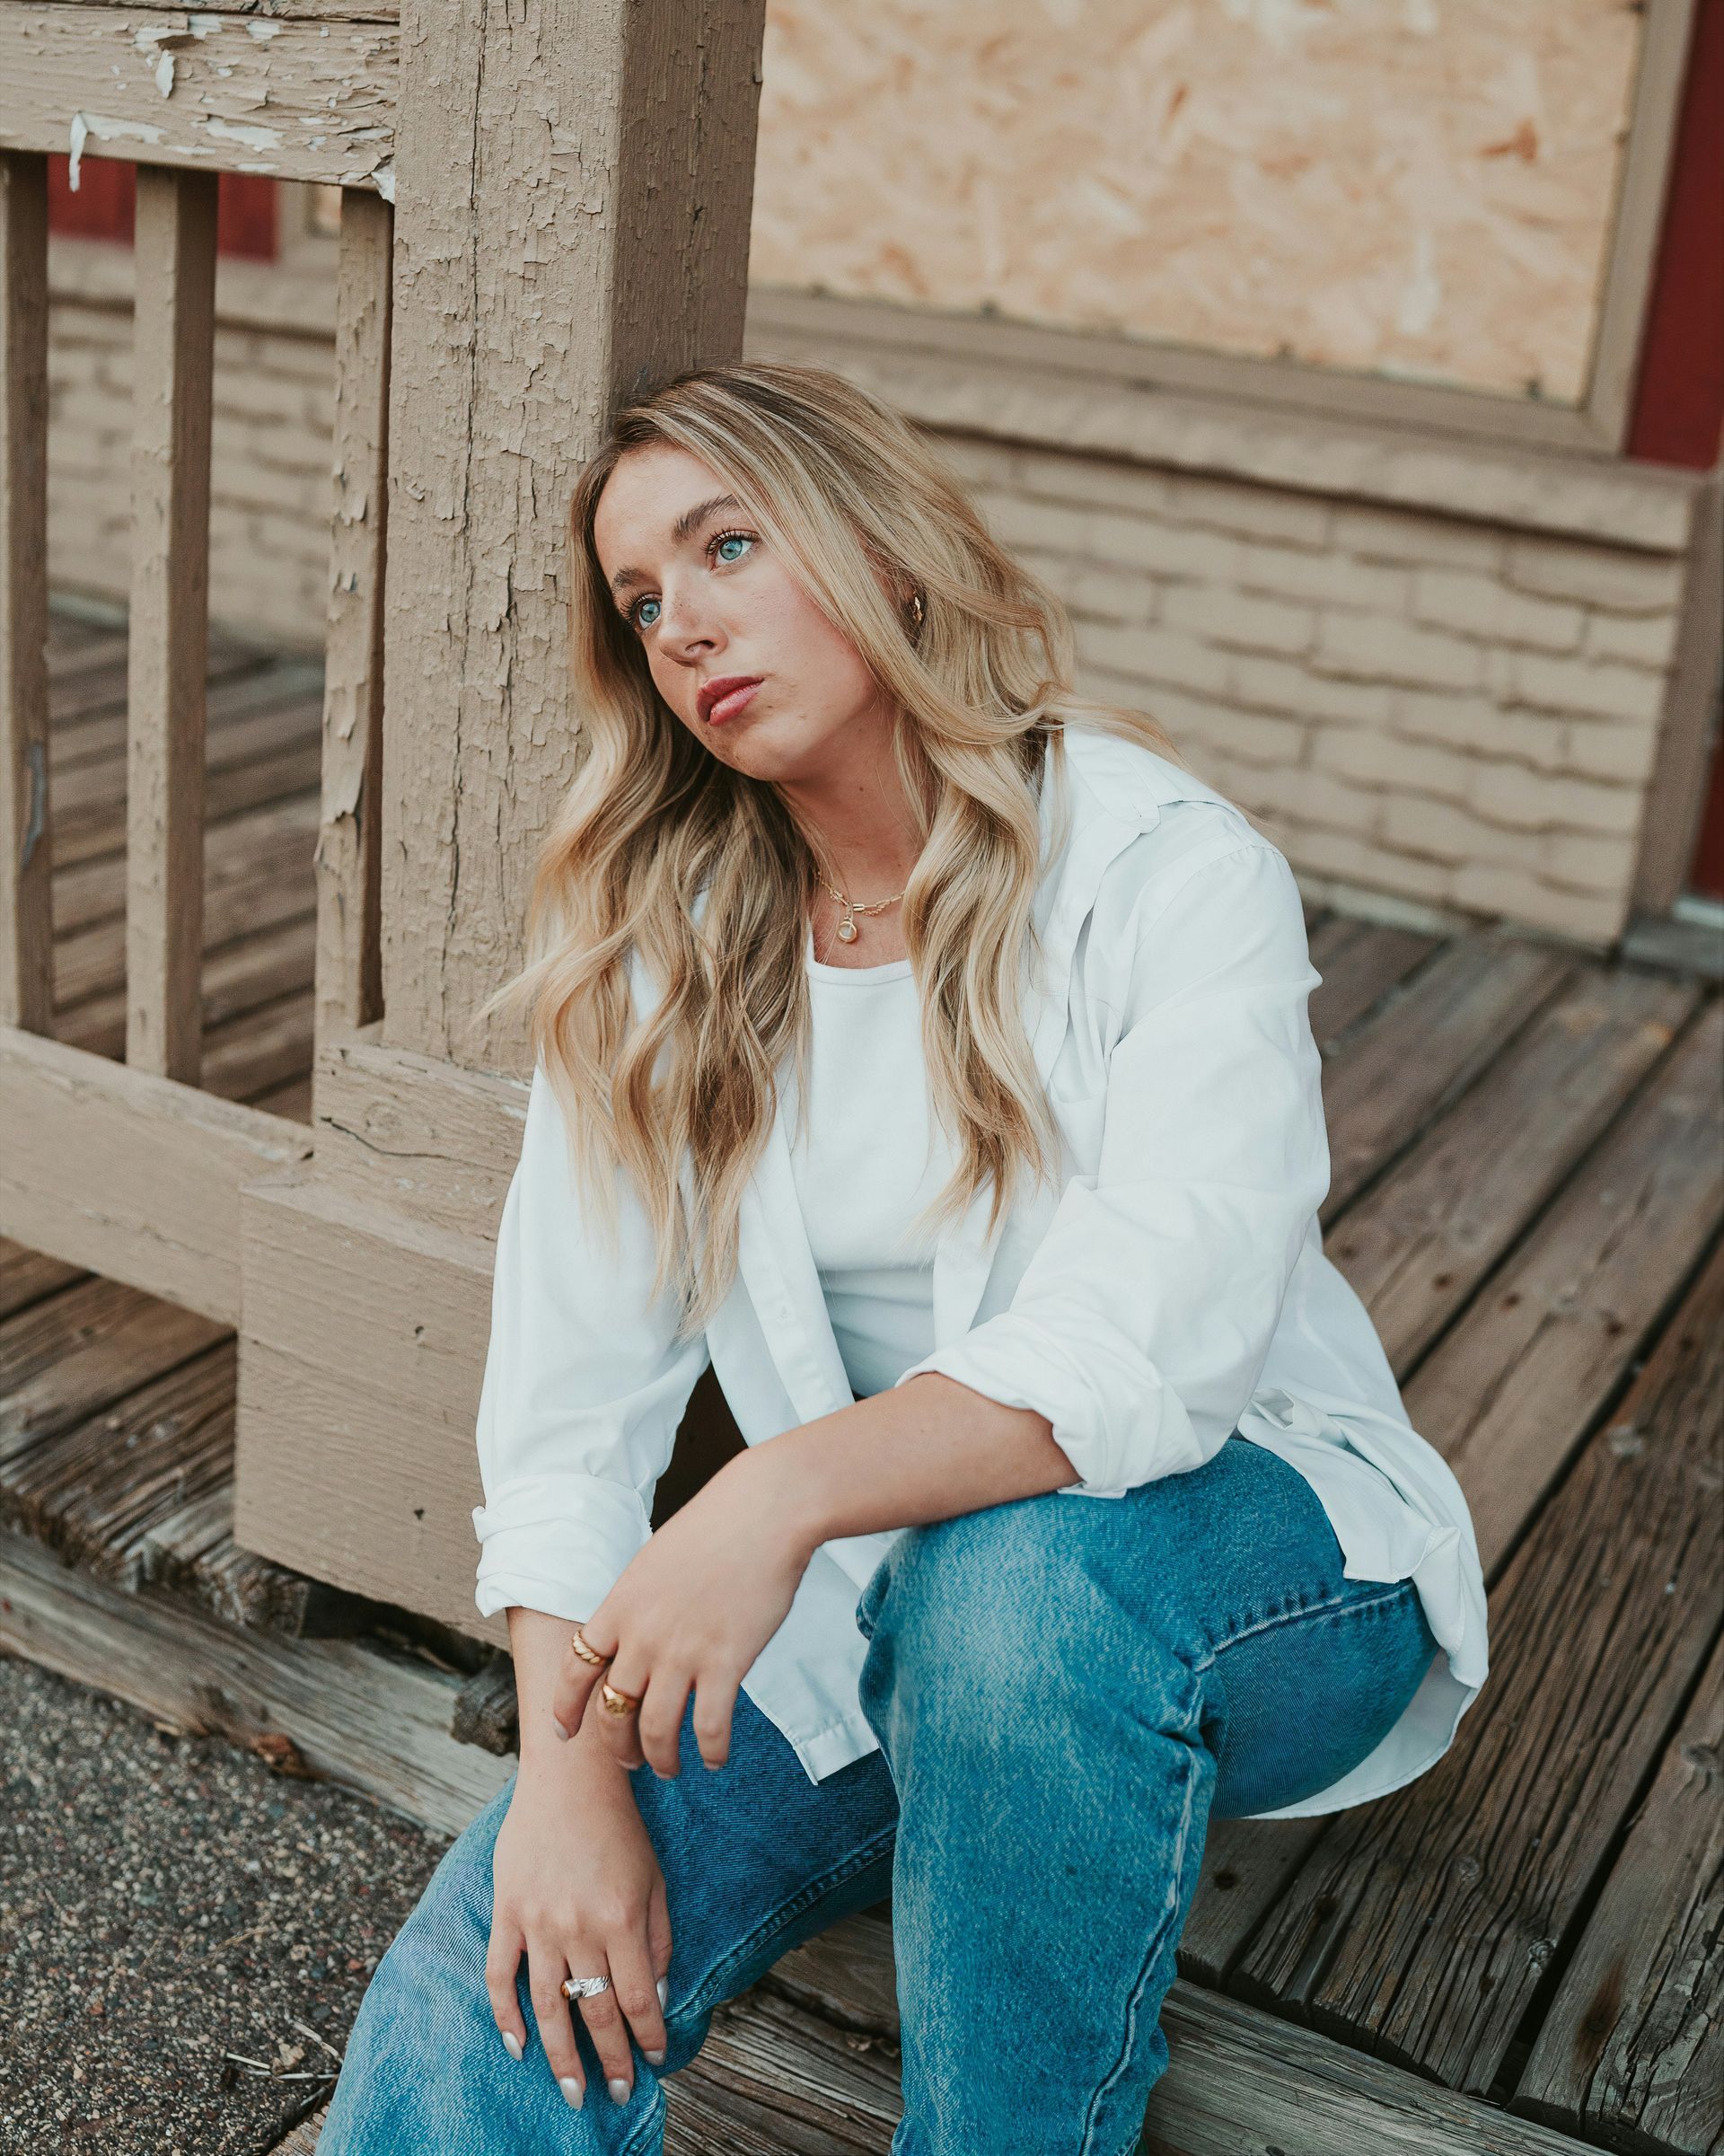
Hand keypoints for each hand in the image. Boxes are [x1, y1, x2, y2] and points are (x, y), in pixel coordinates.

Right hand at [486, 1749, 671, 2109]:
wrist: (569, 1780)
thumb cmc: (619, 1829)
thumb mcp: (655, 1879)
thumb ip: (659, 1939)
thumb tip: (658, 1996)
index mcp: (623, 1918)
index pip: (637, 1998)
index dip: (648, 2038)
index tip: (654, 2063)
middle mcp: (580, 1926)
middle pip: (594, 2011)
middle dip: (608, 2061)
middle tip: (615, 2094)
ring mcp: (538, 1922)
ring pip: (547, 2007)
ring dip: (559, 2055)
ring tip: (571, 2091)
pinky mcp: (507, 1912)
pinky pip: (499, 1975)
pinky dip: (505, 2016)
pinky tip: (517, 2047)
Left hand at [553, 1446, 821, 1776]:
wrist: (763, 1512)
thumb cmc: (715, 1528)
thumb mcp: (655, 1562)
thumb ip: (638, 1604)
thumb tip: (634, 1634)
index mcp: (619, 1607)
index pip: (574, 1671)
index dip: (565, 1709)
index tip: (566, 1733)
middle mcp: (642, 1636)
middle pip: (612, 1712)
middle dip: (618, 1747)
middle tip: (631, 1762)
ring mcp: (682, 1652)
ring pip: (655, 1730)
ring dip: (661, 1759)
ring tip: (671, 1768)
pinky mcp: (725, 1663)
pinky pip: (709, 1727)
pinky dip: (711, 1752)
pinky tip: (717, 1758)